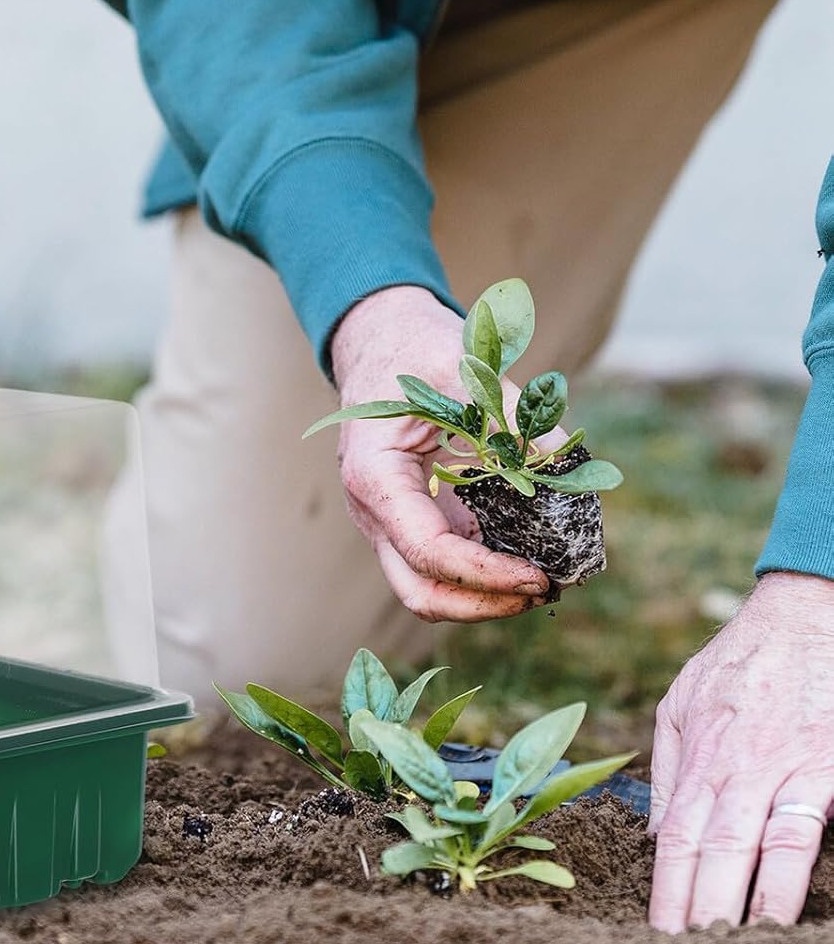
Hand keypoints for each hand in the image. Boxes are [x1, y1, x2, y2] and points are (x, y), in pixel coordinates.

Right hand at [328, 285, 551, 621]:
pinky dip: (484, 575)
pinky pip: (444, 565)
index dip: (486, 574)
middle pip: (419, 590)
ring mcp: (388, 519)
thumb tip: (570, 468)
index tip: (540, 575)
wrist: (381, 340)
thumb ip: (516, 419)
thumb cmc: (416, 349)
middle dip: (484, 604)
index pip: (426, 550)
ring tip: (545, 581)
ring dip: (485, 598)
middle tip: (545, 589)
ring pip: (428, 588)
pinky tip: (528, 558)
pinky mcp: (410, 519)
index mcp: (375, 474)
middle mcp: (373, 508)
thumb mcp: (468, 372)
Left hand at [649, 571, 833, 930]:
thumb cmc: (739, 662)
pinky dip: (801, 869)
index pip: (676, 838)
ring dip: (752, 903)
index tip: (657, 935)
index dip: (667, 890)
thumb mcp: (681, 702)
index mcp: (699, 755)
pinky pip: (811, 826)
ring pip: (765, 847)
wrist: (802, 615)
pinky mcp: (828, 766)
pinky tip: (793, 908)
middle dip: (700, 910)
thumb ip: (668, 770)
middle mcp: (738, 766)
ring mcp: (787, 767)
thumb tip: (657, 837)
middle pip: (714, 851)